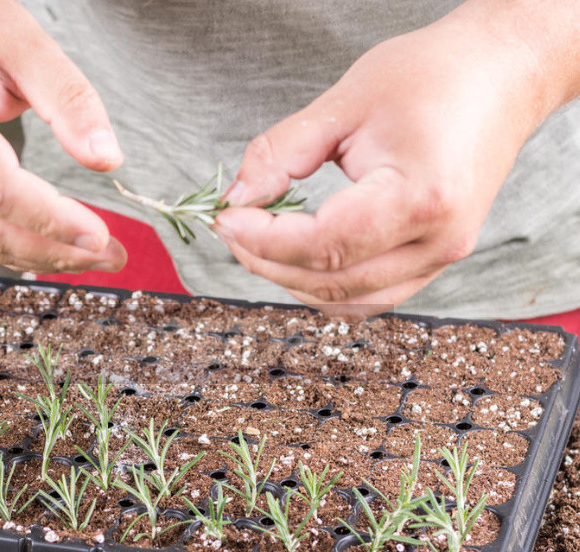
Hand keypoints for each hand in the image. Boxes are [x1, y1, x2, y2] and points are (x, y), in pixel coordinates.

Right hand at [0, 0, 126, 272]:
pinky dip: (14, 244)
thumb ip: (70, 101)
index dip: (51, 221)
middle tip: (112, 256)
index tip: (101, 236)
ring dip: (39, 256)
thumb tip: (107, 161)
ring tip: (94, 255)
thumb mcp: (26, 44)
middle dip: (54, 251)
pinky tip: (55, 244)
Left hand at [213, 7, 551, 317]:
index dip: (263, 240)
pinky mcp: (436, 259)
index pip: (324, 245)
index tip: (224, 219)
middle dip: (267, 261)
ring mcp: (443, 256)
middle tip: (231, 227)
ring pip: (348, 300)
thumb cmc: (432, 76)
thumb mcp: (345, 102)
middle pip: (331, 281)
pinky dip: (324, 285)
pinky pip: (370, 295)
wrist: (503, 75)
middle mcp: (439, 240)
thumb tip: (237, 199)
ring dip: (291, 279)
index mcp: (421, 196)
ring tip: (256, 240)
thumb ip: (282, 154)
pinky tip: (294, 255)